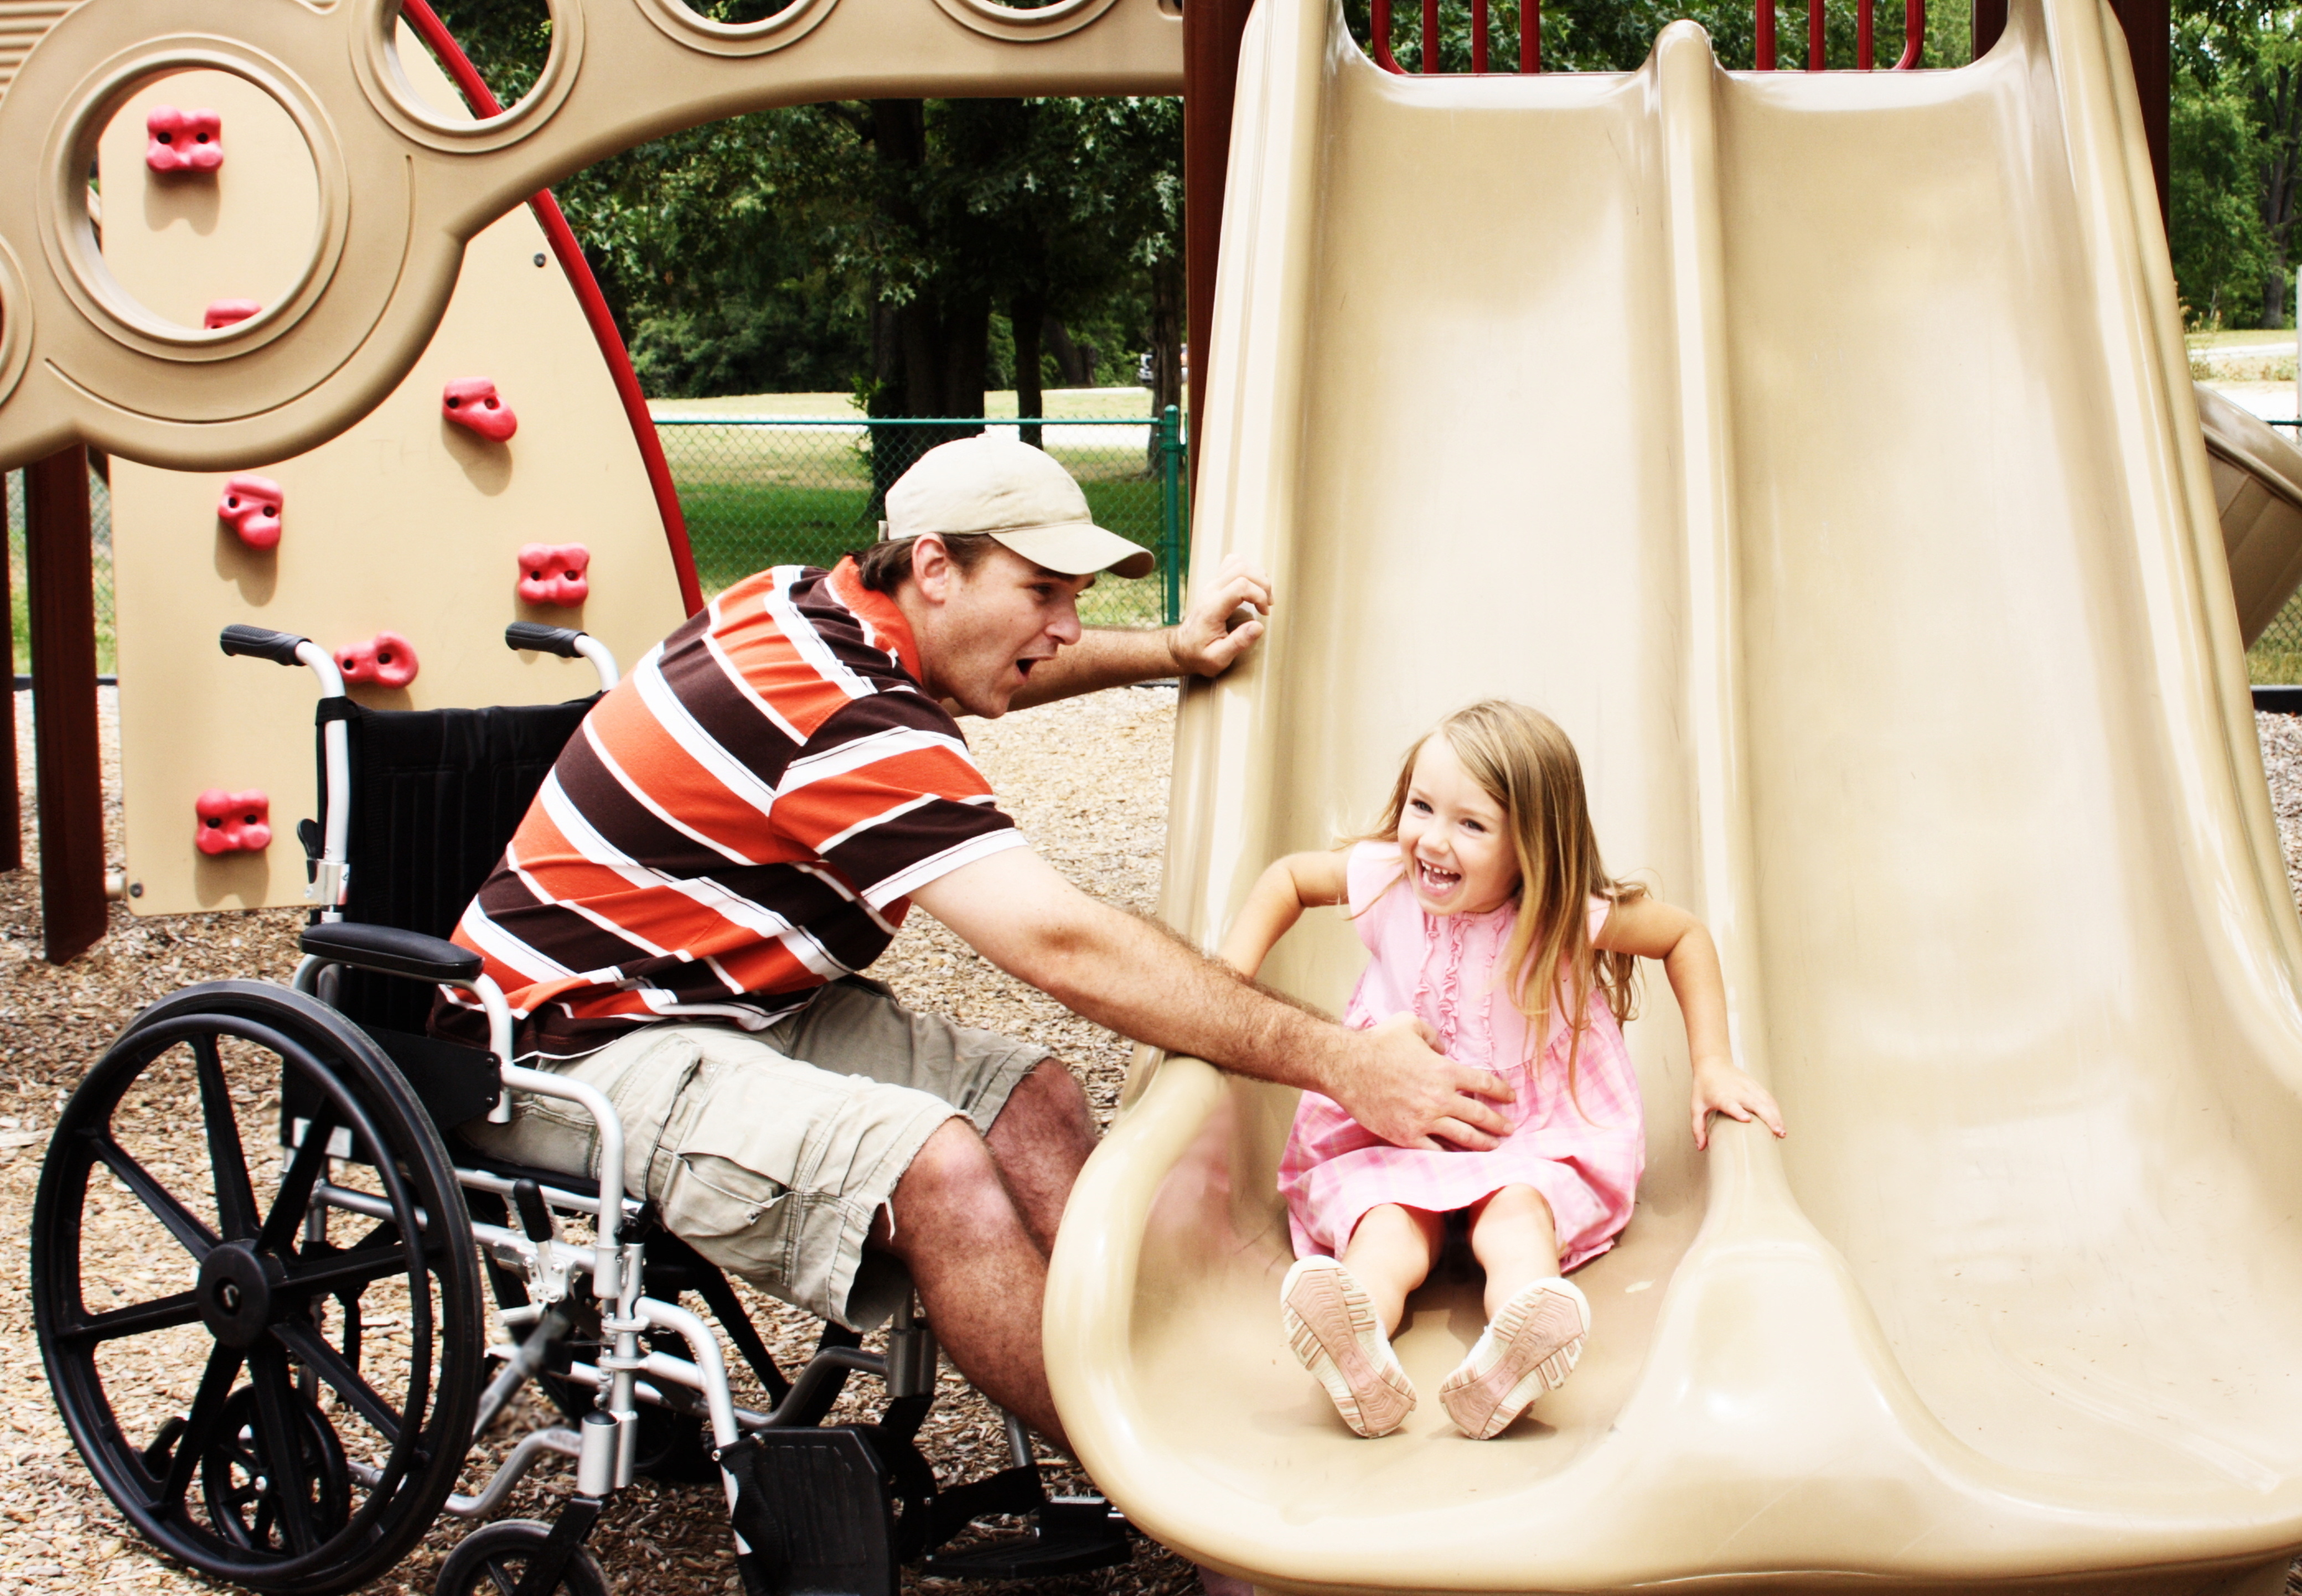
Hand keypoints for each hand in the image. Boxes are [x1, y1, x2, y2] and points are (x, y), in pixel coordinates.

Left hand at [1167, 553, 1272, 678]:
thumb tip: (1258, 626)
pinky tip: (1252, 587)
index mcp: (1212, 608)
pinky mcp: (1215, 584)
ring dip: (1257, 576)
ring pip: (1238, 563)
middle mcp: (1211, 591)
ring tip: (1263, 596)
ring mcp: (1212, 585)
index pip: (1241, 586)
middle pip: (1242, 569)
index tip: (1264, 613)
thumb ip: (1238, 643)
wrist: (1182, 648)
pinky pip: (1232, 564)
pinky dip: (1247, 570)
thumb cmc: (1200, 655)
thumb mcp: (1218, 658)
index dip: (1259, 596)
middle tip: (1267, 604)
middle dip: (1263, 584)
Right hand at [1325, 1013, 1514, 1150]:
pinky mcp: (1406, 1136)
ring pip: (1464, 1137)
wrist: (1346, 1067)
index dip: (1502, 1092)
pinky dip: (1451, 1155)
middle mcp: (1439, 1098)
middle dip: (1499, 1124)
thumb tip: (1444, 1049)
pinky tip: (1460, 1158)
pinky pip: (1436, 1151)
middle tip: (1510, 1129)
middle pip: (1480, 1115)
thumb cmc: (1378, 1042)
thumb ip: (1434, 1036)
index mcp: (1445, 1070)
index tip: (1511, 1098)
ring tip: (1493, 1146)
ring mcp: (1424, 1120)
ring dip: (1483, 1143)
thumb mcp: (1410, 1024)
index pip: (1485, 1084)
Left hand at [1690, 1058, 1784, 1149]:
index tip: (1747, 1119)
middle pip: (1755, 1104)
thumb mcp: (1696, 1107)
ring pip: (1766, 1101)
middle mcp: (1736, 1091)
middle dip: (1769, 1118)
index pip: (1730, 1104)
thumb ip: (1698, 1128)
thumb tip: (1700, 1148)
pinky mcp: (1755, 1085)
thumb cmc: (1704, 1087)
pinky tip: (1780, 1121)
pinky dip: (1776, 1109)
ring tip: (1782, 1131)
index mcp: (1721, 1096)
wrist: (1712, 1064)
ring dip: (1776, 1116)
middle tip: (1777, 1133)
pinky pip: (1768, 1098)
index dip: (1738, 1111)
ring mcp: (1748, 1087)